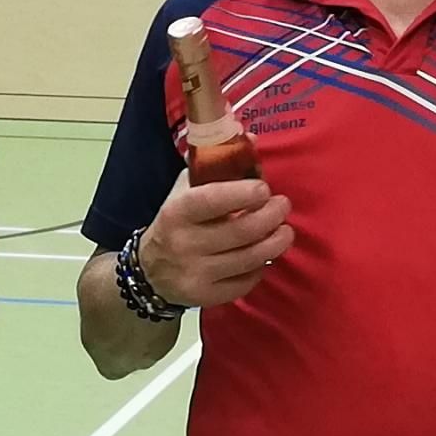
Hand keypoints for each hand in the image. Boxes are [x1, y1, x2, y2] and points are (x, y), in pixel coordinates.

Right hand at [139, 172, 294, 309]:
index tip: (264, 189)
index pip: (212, 200)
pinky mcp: (206, 297)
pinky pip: (245, 282)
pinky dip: (260, 268)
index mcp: (177, 211)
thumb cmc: (176, 221)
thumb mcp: (185, 190)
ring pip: (248, 259)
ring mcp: (195, 273)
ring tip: (285, 231)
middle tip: (283, 206)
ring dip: (275, 243)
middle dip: (271, 217)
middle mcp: (184, 244)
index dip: (243, 193)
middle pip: (240, 231)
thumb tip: (252, 138)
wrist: (150, 271)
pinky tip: (264, 256)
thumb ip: (216, 164)